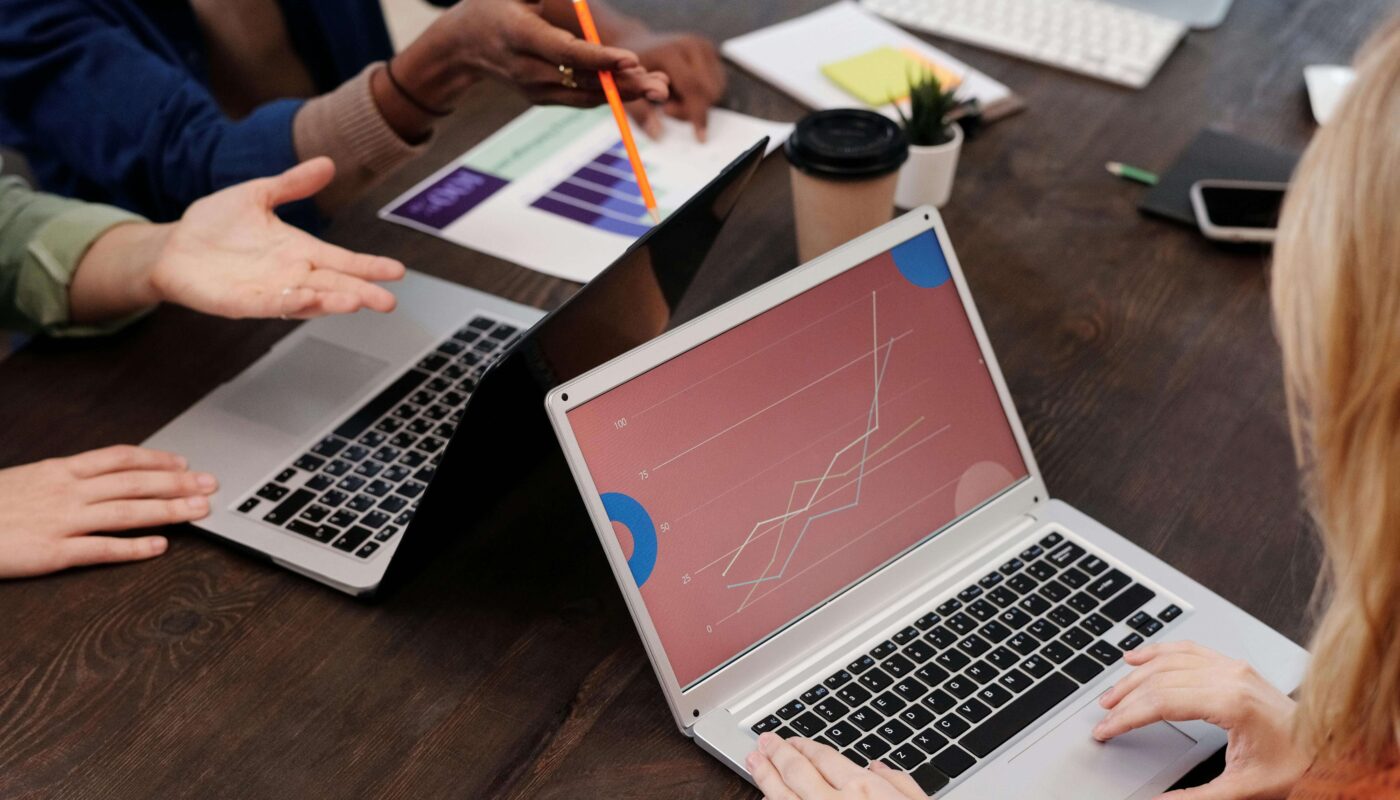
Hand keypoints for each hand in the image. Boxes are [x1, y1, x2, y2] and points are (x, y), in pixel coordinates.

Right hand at [0, 446, 215, 578]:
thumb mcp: (23, 480)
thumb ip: (60, 480)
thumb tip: (95, 480)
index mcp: (57, 470)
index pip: (118, 458)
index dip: (156, 459)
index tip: (184, 462)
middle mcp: (65, 491)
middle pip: (133, 483)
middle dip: (178, 484)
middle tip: (211, 484)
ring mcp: (60, 521)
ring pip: (126, 512)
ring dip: (168, 511)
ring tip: (200, 511)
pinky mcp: (50, 552)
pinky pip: (100, 549)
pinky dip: (133, 548)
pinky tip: (160, 547)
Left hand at [151, 158, 404, 319]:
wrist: (173, 246)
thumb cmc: (214, 225)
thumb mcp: (257, 195)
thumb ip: (292, 184)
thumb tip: (327, 164)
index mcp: (300, 250)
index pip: (343, 260)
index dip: (369, 267)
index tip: (397, 271)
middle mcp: (291, 274)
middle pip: (334, 286)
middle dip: (362, 293)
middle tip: (388, 302)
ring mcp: (268, 290)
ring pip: (308, 299)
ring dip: (332, 302)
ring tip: (356, 301)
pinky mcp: (241, 302)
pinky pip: (269, 304)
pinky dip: (289, 303)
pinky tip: (308, 300)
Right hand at [400, 0, 669, 110]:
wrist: (462, 45)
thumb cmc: (492, 4)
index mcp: (518, 36)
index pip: (565, 52)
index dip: (600, 59)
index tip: (631, 60)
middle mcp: (526, 68)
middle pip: (582, 79)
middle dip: (623, 82)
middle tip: (659, 82)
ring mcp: (534, 88)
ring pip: (586, 94)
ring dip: (625, 92)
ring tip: (660, 86)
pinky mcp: (541, 98)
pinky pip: (581, 98)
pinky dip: (611, 94)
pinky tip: (639, 87)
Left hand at [618, 31, 726, 141]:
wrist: (637, 43)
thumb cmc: (630, 70)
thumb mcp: (629, 91)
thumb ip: (641, 113)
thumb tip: (657, 135)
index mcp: (670, 52)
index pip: (693, 87)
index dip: (697, 113)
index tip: (700, 136)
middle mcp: (690, 44)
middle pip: (707, 90)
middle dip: (694, 110)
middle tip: (667, 110)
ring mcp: (702, 45)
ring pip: (716, 88)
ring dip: (699, 103)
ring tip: (672, 98)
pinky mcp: (710, 49)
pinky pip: (717, 83)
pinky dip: (704, 95)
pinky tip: (683, 90)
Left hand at [748, 733, 930, 799]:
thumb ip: (900, 786)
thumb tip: (878, 766)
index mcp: (866, 790)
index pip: (825, 758)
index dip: (805, 746)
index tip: (792, 741)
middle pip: (798, 772)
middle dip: (777, 754)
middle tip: (763, 743)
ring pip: (783, 798)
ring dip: (765, 778)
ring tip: (753, 763)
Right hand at [1095, 642, 1311, 799]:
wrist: (1330, 750)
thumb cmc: (1297, 766)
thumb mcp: (1244, 790)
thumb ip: (1195, 798)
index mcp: (1232, 703)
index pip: (1162, 702)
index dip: (1127, 717)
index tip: (1106, 730)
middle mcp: (1231, 678)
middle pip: (1160, 680)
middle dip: (1125, 698)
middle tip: (1102, 716)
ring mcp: (1233, 668)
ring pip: (1170, 660)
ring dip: (1136, 675)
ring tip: (1112, 693)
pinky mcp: (1235, 668)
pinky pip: (1189, 650)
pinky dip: (1159, 651)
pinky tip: (1139, 656)